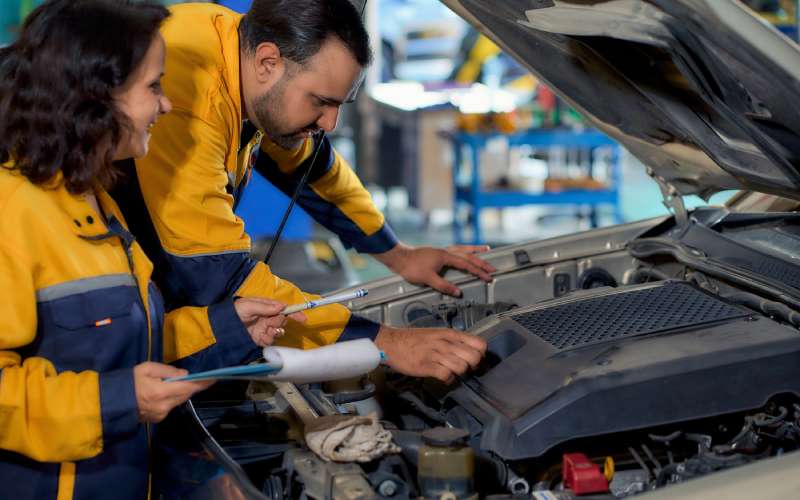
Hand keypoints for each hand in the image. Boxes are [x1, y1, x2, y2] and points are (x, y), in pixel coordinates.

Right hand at [133, 362, 213, 422]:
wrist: (110, 402)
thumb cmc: (128, 381)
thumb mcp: (147, 368)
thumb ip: (167, 371)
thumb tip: (184, 375)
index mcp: (162, 392)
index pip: (189, 388)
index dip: (203, 383)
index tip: (214, 378)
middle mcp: (164, 406)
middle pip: (186, 395)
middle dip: (192, 387)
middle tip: (199, 378)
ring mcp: (161, 414)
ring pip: (178, 401)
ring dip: (181, 392)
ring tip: (178, 383)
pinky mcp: (157, 419)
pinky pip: (170, 406)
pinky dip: (171, 398)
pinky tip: (165, 392)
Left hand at [234, 297, 306, 346]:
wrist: (219, 329)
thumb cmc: (232, 313)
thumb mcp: (248, 306)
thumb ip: (265, 306)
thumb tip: (281, 306)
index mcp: (264, 306)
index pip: (282, 308)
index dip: (293, 312)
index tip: (302, 318)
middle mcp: (266, 317)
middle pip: (282, 320)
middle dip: (279, 322)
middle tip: (270, 323)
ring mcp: (263, 329)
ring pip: (278, 331)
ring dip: (274, 332)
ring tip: (265, 331)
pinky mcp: (260, 339)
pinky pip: (271, 340)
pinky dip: (268, 340)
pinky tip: (261, 338)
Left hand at [374, 243, 496, 296]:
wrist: (399, 257)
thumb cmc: (411, 267)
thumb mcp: (427, 279)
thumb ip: (443, 286)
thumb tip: (457, 292)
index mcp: (445, 257)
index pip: (467, 265)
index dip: (479, 272)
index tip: (488, 278)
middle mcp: (446, 251)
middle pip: (468, 255)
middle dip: (482, 262)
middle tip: (493, 267)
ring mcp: (442, 251)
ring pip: (463, 249)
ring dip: (475, 250)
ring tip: (486, 249)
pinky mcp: (438, 252)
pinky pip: (456, 249)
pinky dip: (464, 250)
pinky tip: (464, 252)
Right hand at [374, 326, 486, 383]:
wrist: (391, 342)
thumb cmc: (414, 339)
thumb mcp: (436, 333)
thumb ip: (453, 341)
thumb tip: (469, 351)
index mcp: (449, 333)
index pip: (480, 344)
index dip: (480, 354)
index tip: (473, 359)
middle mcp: (445, 342)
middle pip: (474, 357)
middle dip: (472, 366)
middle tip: (463, 368)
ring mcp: (436, 354)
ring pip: (462, 367)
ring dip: (459, 373)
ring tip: (450, 371)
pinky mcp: (426, 366)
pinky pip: (446, 376)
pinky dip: (447, 379)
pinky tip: (442, 376)